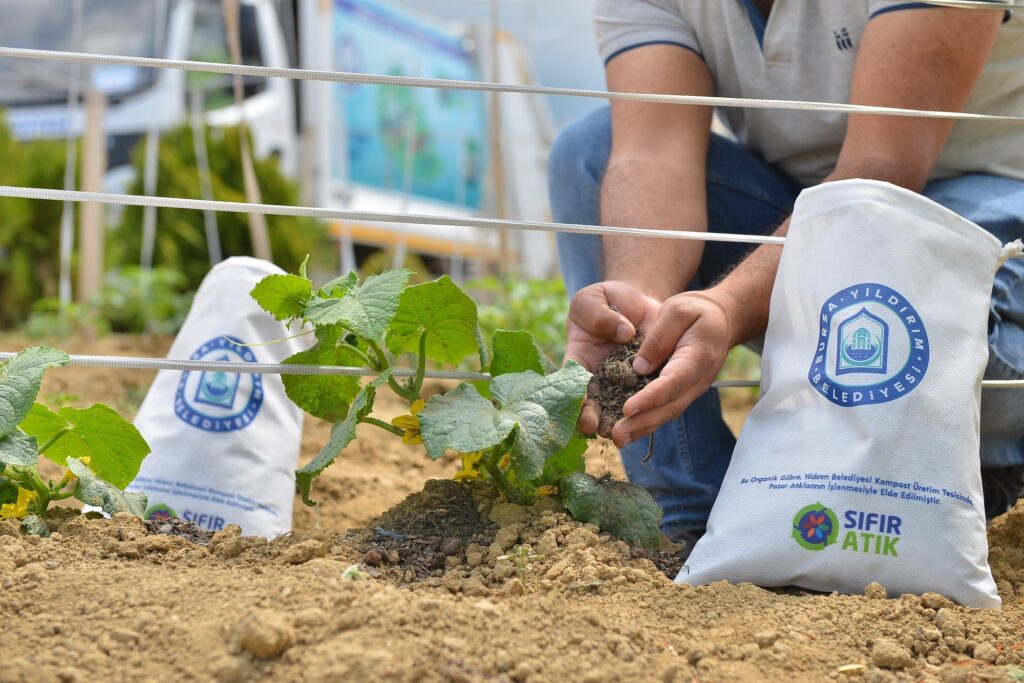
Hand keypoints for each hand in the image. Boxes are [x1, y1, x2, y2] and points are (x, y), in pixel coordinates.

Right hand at [564, 281, 660, 435]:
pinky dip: (649, 409)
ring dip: (623, 421)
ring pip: (621, 407)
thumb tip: (624, 333)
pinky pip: (647, 397)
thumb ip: (600, 314)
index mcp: (578, 360)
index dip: (577, 401)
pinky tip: (652, 418)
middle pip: (594, 404)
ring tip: (626, 433)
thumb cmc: (605, 300)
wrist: (636, 302)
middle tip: (603, 430)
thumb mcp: (593, 298)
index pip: (573, 384)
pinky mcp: (646, 381)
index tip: (584, 413)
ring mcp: (623, 381)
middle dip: (597, 419)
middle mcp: (598, 377)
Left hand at [611, 290, 732, 447]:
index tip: (627, 408)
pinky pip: (665, 411)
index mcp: (698, 357)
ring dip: (642, 429)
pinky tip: (627, 432)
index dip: (651, 397)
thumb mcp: (678, 310)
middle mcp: (697, 380)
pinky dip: (647, 423)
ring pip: (667, 413)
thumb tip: (639, 367)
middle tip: (616, 435)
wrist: (721, 320)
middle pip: (670, 406)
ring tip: (617, 439)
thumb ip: (660, 337)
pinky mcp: (682, 392)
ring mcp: (691, 389)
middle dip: (642, 422)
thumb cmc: (698, 311)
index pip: (673, 382)